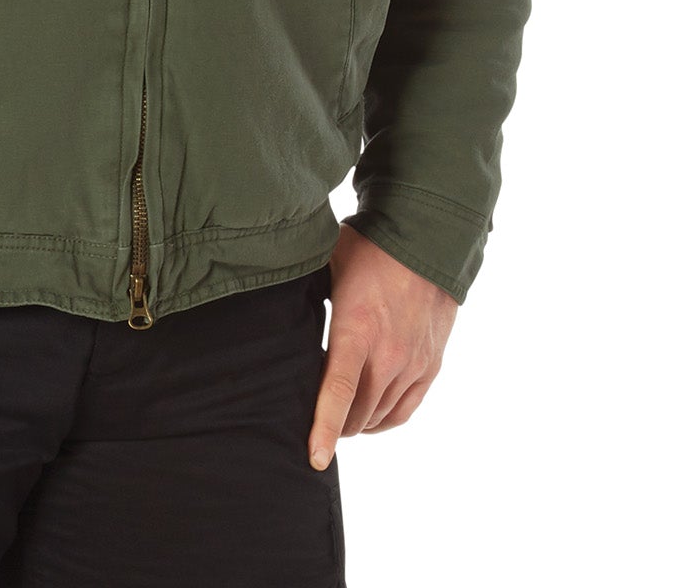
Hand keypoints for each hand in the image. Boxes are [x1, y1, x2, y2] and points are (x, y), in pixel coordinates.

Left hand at [308, 225, 458, 471]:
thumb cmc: (369, 248)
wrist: (425, 239)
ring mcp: (413, 363)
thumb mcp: (327, 266)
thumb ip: (303, 294)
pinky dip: (384, 421)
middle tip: (311, 422)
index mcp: (357, 330)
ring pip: (379, 415)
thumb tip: (266, 302)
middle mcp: (388, 354)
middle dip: (335, 426)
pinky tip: (368, 419)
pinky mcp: (430, 365)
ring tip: (337, 420)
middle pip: (357, 413)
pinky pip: (404, 409)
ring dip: (357, 424)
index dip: (324, 429)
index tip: (314, 457)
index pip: (337, 392)